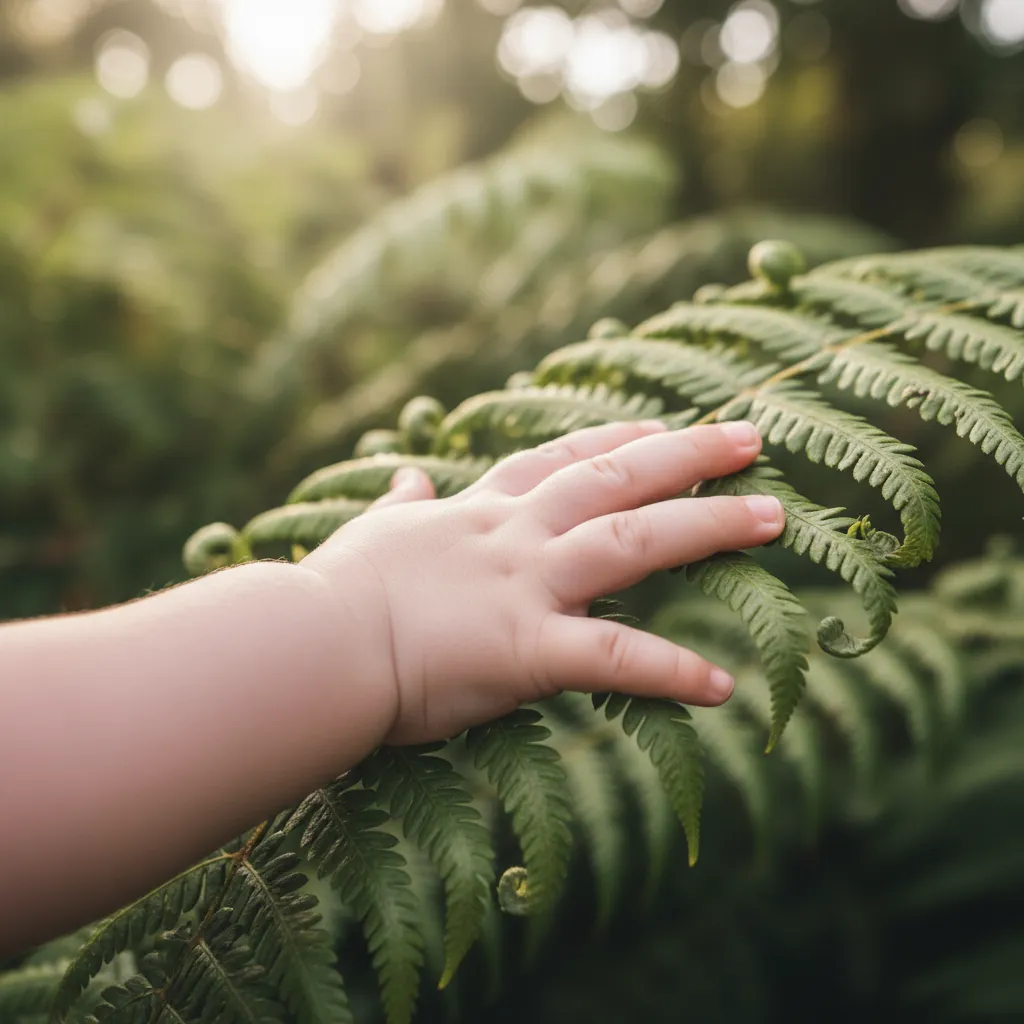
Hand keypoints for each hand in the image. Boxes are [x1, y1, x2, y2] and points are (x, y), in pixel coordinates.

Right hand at [302, 420, 783, 744]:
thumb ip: (401, 506)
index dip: (613, 439)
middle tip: (750, 437)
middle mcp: (516, 538)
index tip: (657, 423)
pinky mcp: (525, 649)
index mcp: (480, 514)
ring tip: (775, 518)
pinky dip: (669, 672)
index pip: (558, 462)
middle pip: (614, 481)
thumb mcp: (373, 533)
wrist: (312, 644)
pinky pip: (612, 658)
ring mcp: (526, 587)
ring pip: (633, 544)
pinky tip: (723, 686)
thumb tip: (407, 478)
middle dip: (685, 455)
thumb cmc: (336, 592)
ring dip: (708, 527)